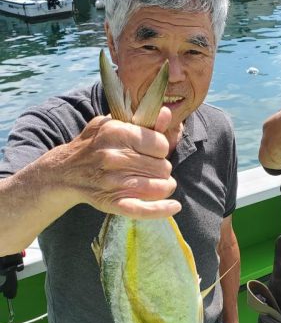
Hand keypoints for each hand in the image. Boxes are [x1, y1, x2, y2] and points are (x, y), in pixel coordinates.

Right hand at [59, 106, 181, 218]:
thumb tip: (167, 113)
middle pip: (162, 167)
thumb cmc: (94, 146)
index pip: (160, 145)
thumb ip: (143, 121)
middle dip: (162, 169)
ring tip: (158, 183)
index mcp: (116, 133)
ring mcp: (113, 181)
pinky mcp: (112, 202)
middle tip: (151, 169)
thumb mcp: (113, 125)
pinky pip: (142, 209)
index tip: (152, 152)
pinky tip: (174, 207)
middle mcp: (114, 157)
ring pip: (158, 187)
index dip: (160, 149)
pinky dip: (161, 210)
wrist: (65, 172)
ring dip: (164, 187)